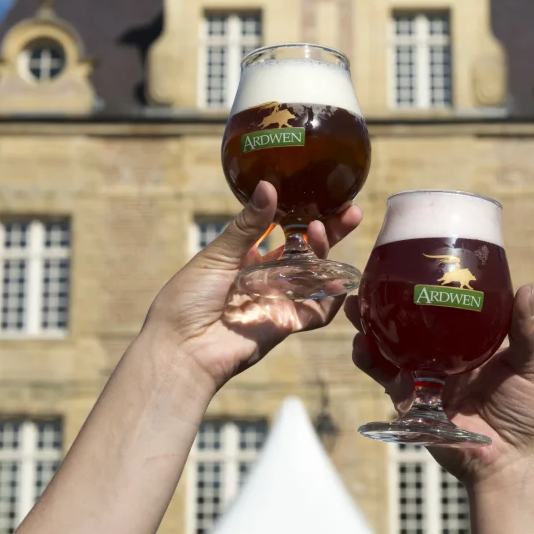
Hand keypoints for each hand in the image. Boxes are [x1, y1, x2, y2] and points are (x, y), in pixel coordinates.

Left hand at [144, 180, 361, 393]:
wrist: (182, 348)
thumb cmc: (187, 298)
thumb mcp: (217, 255)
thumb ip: (248, 225)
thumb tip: (268, 185)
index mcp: (248, 255)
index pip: (285, 230)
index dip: (305, 214)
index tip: (324, 194)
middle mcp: (268, 276)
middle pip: (307, 250)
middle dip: (330, 231)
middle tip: (351, 211)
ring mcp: (280, 299)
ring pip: (315, 275)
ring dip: (324, 254)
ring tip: (320, 232)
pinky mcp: (287, 324)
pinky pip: (318, 312)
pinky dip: (333, 299)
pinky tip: (340, 281)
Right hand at [346, 285, 533, 489]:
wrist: (511, 461)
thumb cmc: (527, 413)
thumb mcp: (529, 364)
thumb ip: (525, 329)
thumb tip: (526, 287)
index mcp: (465, 346)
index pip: (439, 313)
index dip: (422, 292)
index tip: (409, 265)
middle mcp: (438, 359)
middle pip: (406, 327)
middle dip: (384, 306)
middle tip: (367, 281)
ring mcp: (421, 379)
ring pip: (387, 348)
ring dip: (368, 328)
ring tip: (354, 307)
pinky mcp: (409, 401)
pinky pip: (385, 378)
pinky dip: (370, 361)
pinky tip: (362, 345)